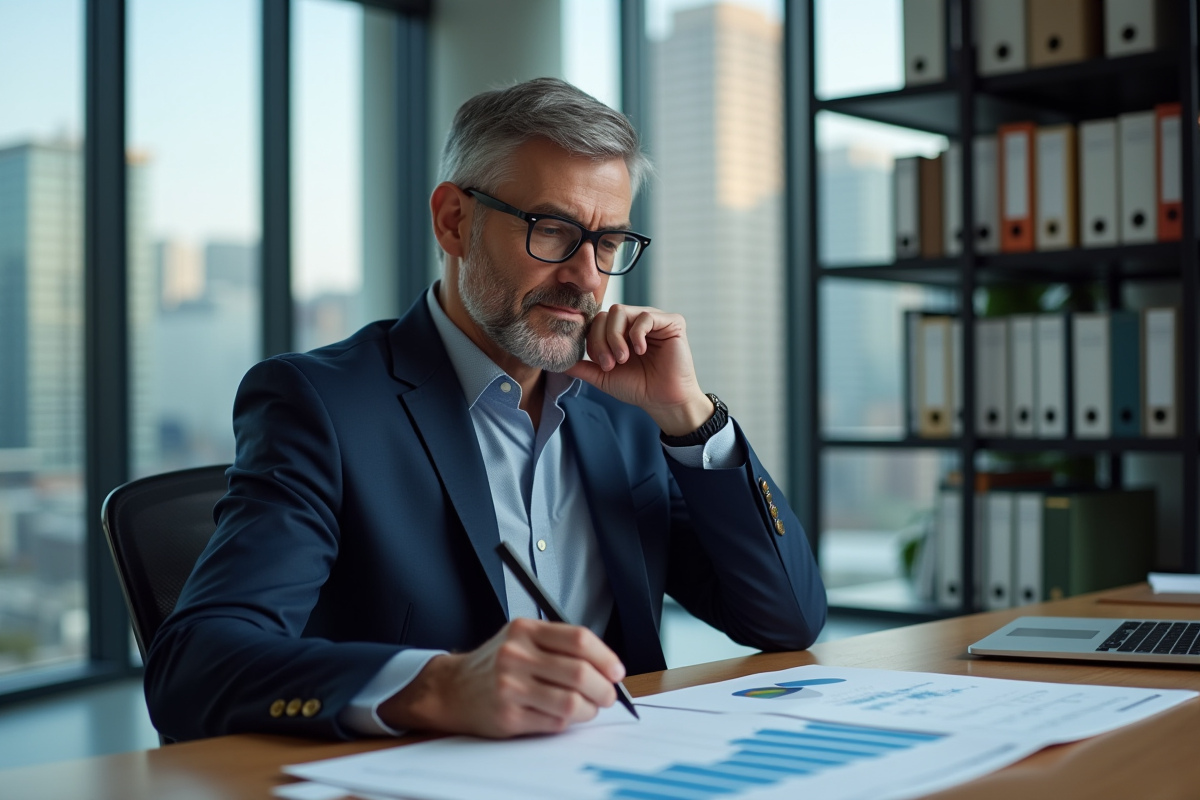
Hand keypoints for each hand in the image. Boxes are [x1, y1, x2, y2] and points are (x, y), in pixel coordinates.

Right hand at [377, 618, 624, 737]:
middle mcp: (516, 655)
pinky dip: (567, 721)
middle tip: (608, 695)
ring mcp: (511, 686)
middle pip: (579, 672)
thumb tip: (606, 666)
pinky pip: (554, 721)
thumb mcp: (521, 639)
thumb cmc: (494, 665)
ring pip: (571, 701)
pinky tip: (562, 715)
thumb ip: (559, 645)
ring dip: (589, 709)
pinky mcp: (509, 715)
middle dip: (603, 688)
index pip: (578, 639)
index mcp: (525, 630)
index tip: (616, 671)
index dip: (605, 657)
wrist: (452, 689)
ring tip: (588, 708)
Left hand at [564, 305, 713, 435]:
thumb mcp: (603, 377)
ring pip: (620, 311)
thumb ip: (582, 367)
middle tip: (611, 363)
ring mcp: (653, 319)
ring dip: (616, 338)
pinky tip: (641, 351)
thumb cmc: (638, 387)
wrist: (663, 401)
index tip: (602, 364)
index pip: (597, 321)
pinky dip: (637, 335)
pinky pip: (645, 316)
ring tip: (624, 359)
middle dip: (602, 340)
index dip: (594, 340)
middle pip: (605, 314)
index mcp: (621, 331)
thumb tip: (558, 362)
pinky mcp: (671, 322)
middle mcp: (636, 321)